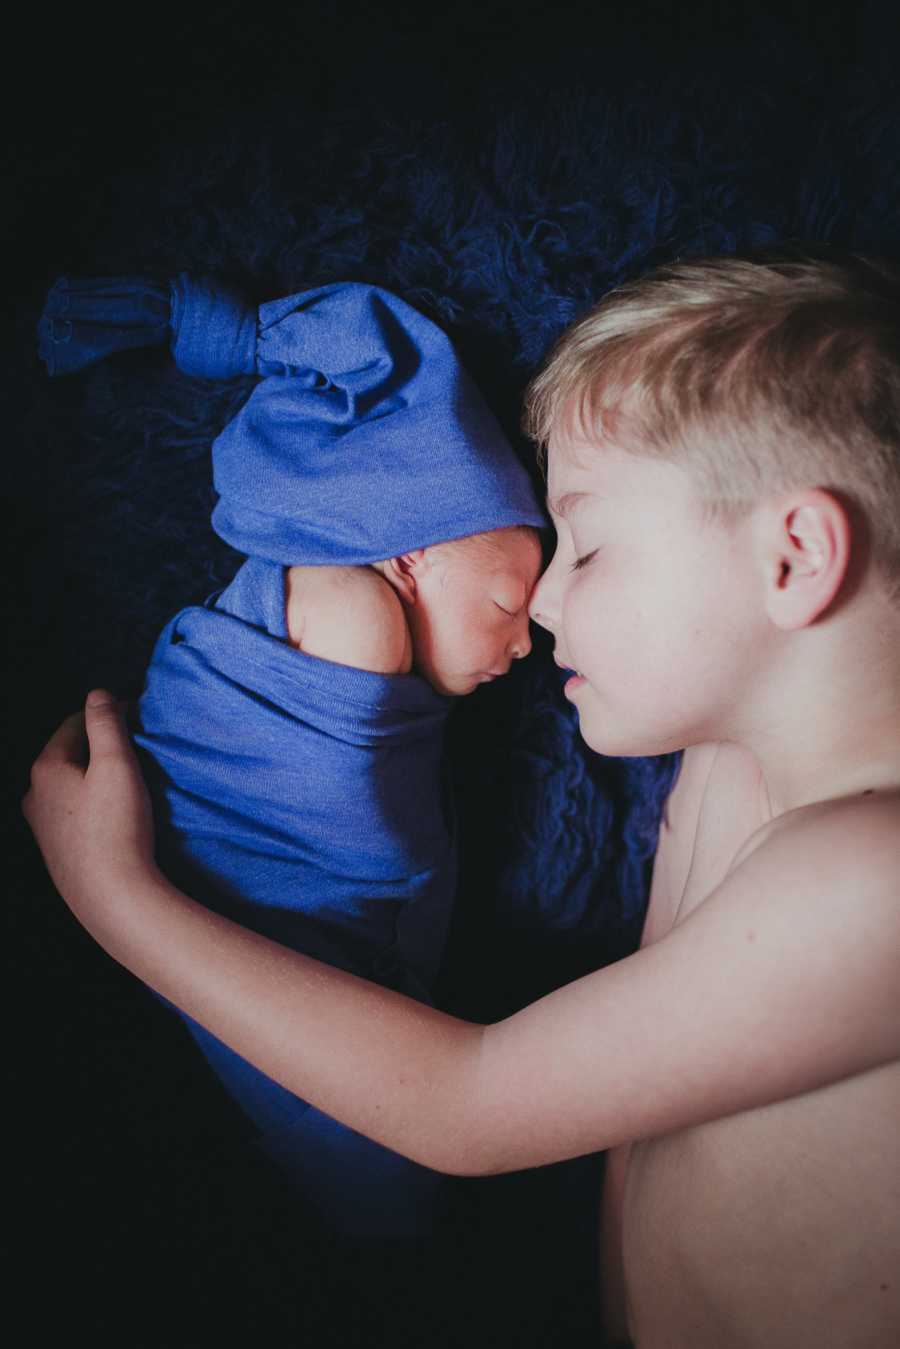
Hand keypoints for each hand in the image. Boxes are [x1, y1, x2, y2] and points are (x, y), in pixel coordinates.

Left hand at [23, 691, 159, 926]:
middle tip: (134, 746)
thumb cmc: (116, 828)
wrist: (111, 896)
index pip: (73, 723)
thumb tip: (97, 694)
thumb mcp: (117, 764)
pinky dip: (91, 803)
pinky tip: (114, 814)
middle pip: (69, 754)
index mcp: (46, 767)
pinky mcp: (55, 850)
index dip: (105, 714)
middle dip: (99, 745)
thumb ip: (106, 724)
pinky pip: (72, 812)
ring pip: (69, 785)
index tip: (135, 714)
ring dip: (94, 776)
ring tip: (127, 780)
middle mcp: (34, 794)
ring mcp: (41, 825)